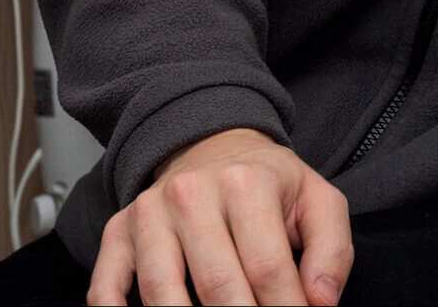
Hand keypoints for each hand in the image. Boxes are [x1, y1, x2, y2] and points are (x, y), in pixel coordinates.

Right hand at [89, 127, 352, 305]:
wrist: (212, 146)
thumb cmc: (268, 184)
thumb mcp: (318, 200)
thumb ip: (332, 250)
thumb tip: (322, 301)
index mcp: (248, 184)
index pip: (267, 267)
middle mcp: (192, 195)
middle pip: (216, 284)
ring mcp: (148, 214)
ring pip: (161, 291)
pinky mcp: (117, 233)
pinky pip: (106, 287)